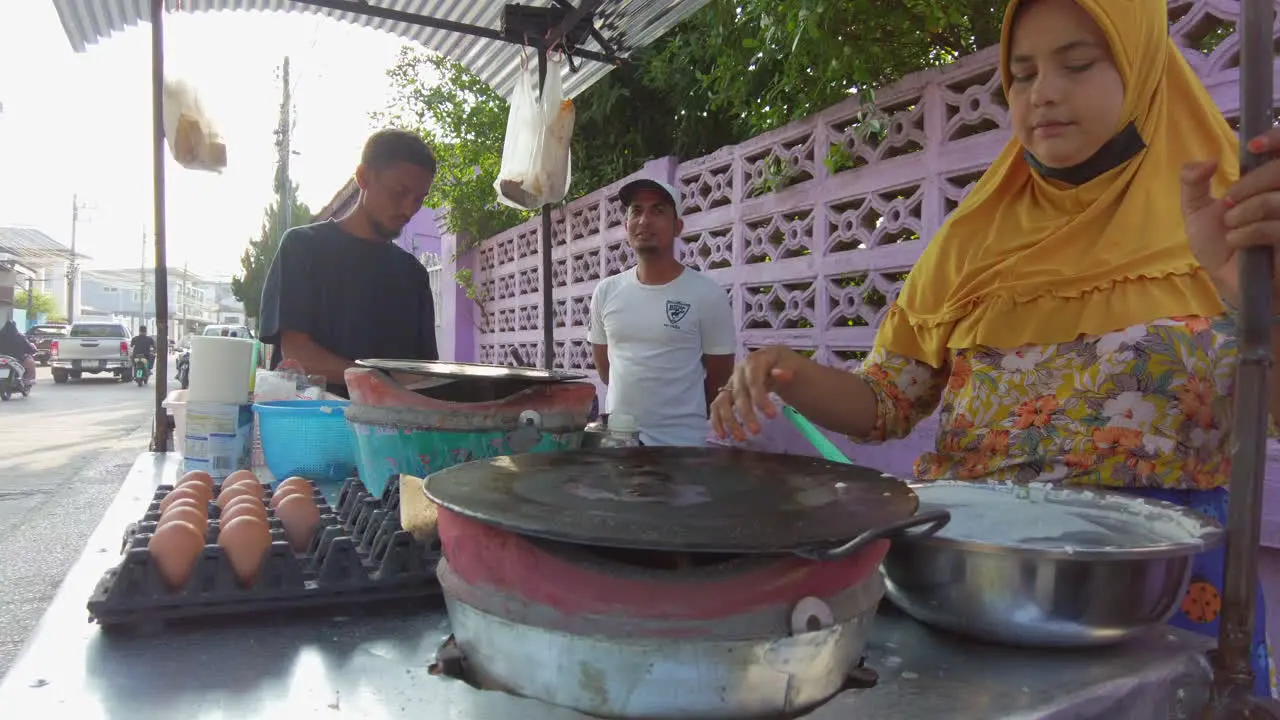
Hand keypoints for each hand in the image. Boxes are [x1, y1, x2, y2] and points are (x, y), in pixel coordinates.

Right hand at [709, 345, 805, 441]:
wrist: (775, 364)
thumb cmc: (783, 365)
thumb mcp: (789, 364)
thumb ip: (786, 369)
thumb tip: (782, 374)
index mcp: (753, 361)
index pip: (753, 380)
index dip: (760, 398)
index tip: (771, 416)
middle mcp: (738, 372)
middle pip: (738, 394)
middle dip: (746, 414)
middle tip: (756, 431)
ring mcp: (731, 383)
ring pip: (723, 402)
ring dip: (730, 421)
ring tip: (741, 438)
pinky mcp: (727, 393)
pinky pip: (717, 407)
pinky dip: (717, 421)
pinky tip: (722, 435)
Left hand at [1183, 127, 1279, 305]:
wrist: (1230, 283)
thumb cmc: (1220, 246)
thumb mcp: (1197, 211)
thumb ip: (1192, 183)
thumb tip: (1207, 162)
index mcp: (1270, 183)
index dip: (1277, 139)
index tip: (1254, 146)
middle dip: (1249, 185)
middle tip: (1228, 203)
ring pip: (1277, 199)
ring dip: (1245, 212)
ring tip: (1232, 228)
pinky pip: (1276, 227)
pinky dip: (1250, 233)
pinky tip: (1240, 243)